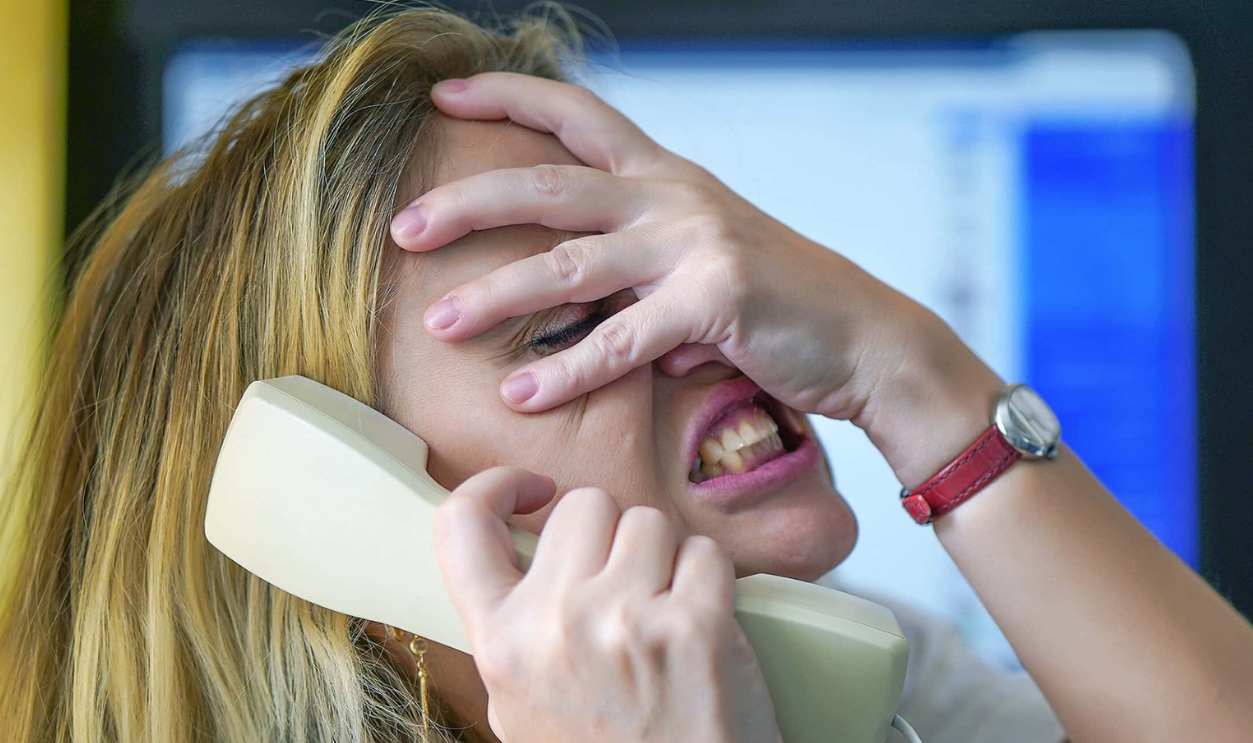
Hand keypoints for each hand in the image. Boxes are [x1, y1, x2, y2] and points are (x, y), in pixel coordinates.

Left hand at [395, 73, 1003, 486]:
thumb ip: (643, 272)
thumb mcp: (707, 260)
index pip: (580, 114)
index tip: (445, 95)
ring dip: (495, 294)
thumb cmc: (782, 303)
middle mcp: (674, 196)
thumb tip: (597, 319)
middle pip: (550, 184)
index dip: (510, 96)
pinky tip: (519, 395)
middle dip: (470, 202)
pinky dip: (564, 372)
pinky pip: (620, 341)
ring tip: (438, 322)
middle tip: (404, 227)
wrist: (867, 338)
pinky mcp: (715, 298)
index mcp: (669, 176)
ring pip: (570, 264)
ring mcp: (695, 242)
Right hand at [433, 467, 782, 742]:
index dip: (493, 488)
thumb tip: (520, 552)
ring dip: (664, 558)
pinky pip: (704, 552)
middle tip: (625, 585)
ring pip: (648, 521)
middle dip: (610, 535)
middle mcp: (555, 625)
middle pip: (584, 504)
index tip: (529, 491)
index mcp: (501, 646)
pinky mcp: (695, 625)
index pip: (460, 525)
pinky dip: (710, 582)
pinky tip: (702, 626)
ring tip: (665, 615)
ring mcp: (626, 621)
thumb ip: (514, 630)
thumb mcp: (523, 706)